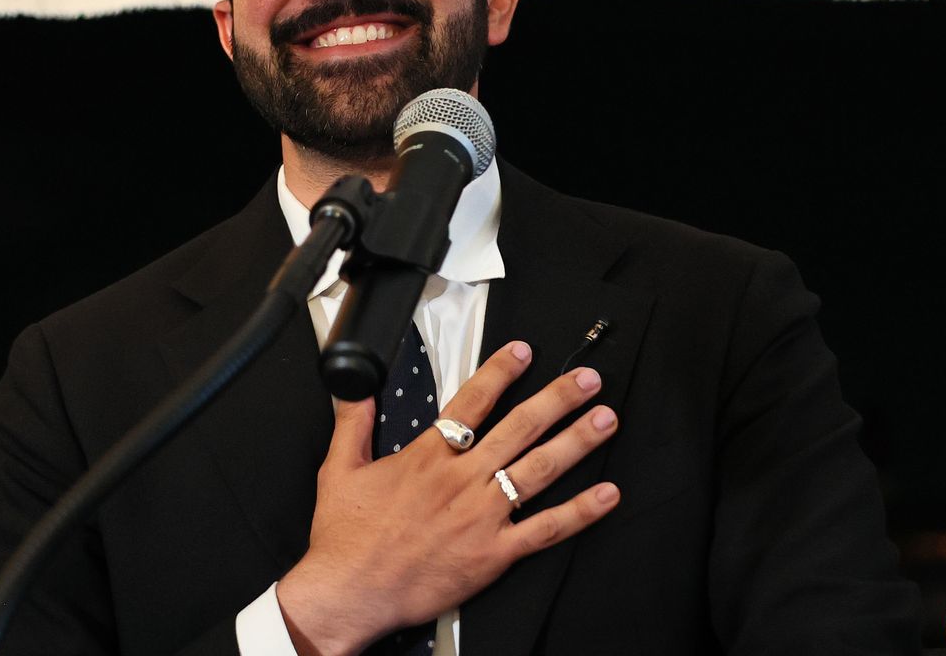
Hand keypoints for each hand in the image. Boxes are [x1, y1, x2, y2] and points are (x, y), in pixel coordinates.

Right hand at [276, 341, 620, 655]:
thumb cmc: (345, 538)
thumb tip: (354, 389)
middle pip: (520, 428)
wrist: (350, 592)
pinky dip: (580, 512)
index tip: (525, 352)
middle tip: (587, 380)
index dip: (501, 372)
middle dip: (558, 399)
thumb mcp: (339, 469)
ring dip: (577, 441)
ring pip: (539, 469)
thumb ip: (352, 423)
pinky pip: (546, 529)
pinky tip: (606, 495)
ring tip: (605, 419)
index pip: (472, 403)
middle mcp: (461, 480)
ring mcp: (482, 516)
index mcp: (427, 457)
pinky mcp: (494, 553)